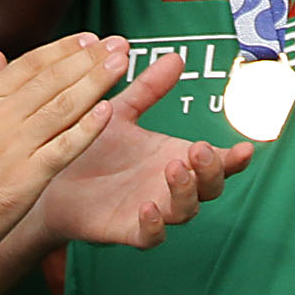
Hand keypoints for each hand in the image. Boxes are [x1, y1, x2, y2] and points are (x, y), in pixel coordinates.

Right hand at [0, 35, 135, 256]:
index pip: (31, 64)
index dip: (64, 48)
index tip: (91, 38)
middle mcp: (1, 117)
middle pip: (52, 79)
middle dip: (88, 58)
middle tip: (118, 43)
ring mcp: (15, 146)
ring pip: (62, 106)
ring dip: (95, 82)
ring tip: (120, 65)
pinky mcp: (27, 176)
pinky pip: (63, 147)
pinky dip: (86, 128)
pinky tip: (107, 112)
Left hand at [37, 51, 253, 247]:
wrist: (49, 174)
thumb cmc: (90, 145)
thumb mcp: (121, 112)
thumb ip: (149, 89)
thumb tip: (176, 58)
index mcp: (174, 156)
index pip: (216, 161)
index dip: (234, 158)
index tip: (245, 148)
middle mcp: (169, 186)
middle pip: (210, 187)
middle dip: (211, 170)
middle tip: (198, 149)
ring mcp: (152, 209)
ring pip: (185, 211)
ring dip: (185, 192)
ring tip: (173, 168)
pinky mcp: (126, 229)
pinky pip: (150, 237)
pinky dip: (154, 225)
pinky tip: (147, 207)